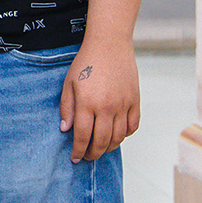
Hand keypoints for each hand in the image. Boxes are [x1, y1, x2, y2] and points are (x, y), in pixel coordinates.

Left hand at [60, 39, 140, 161]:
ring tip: (101, 149)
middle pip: (102, 141)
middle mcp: (107, 107)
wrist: (110, 44)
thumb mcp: (69, 83)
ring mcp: (123, 105)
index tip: (75, 158)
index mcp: (87, 103)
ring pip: (118, 137)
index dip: (78, 150)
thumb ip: (67, 108)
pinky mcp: (135, 101)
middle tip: (87, 157)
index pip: (83, 136)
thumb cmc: (86, 62)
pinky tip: (116, 135)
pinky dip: (125, 135)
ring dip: (109, 148)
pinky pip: (133, 126)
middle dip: (93, 154)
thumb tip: (66, 129)